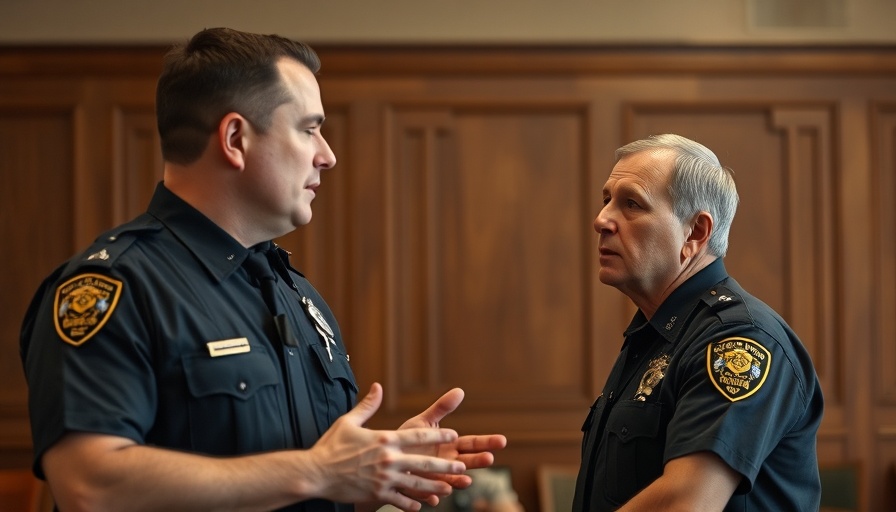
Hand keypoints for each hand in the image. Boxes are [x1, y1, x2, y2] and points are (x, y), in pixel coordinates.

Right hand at [307, 383, 465, 510]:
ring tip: (450, 487)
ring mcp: (384, 479)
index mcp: (384, 439)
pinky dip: (412, 503)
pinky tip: (422, 504)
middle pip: (424, 462)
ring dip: (435, 486)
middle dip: (445, 465)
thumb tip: (377, 387)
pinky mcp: (377, 494)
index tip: (453, 434)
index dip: (438, 436)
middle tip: (462, 466)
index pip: (418, 436)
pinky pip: (400, 500)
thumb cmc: (331, 446)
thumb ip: (368, 405)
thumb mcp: (349, 421)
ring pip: (416, 484)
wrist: (316, 472)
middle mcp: (388, 459)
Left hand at [398, 388, 507, 497]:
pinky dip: (432, 497)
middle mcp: (447, 464)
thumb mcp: (424, 422)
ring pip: (452, 481)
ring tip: (466, 480)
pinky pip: (428, 495)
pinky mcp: (421, 490)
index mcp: (450, 446)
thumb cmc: (408, 439)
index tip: (502, 440)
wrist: (387, 458)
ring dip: (459, 482)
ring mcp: (437, 478)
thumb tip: (460, 390)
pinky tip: (435, 497)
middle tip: (489, 458)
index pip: (473, 443)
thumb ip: (441, 408)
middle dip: (479, 461)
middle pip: (467, 462)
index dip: (487, 442)